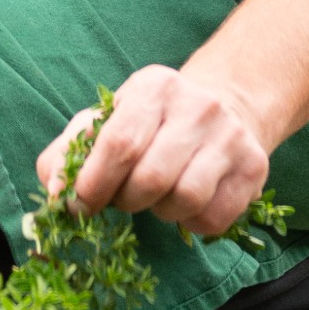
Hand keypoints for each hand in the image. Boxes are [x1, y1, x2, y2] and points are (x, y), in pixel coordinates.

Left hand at [35, 64, 269, 239]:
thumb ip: (70, 151)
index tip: (78, 205)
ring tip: (159, 195)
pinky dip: (192, 222)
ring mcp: (231, 136)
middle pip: (150, 179)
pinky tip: (187, 202)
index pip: (118, 144)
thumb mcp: (109, 119)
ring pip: (184, 200)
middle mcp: (197, 106)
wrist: (225, 104)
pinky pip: (214, 218)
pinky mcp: (254, 167)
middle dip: (126, 201)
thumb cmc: (152, 121)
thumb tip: (54, 194)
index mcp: (153, 87)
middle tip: (123, 198)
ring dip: (161, 212)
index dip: (92, 184)